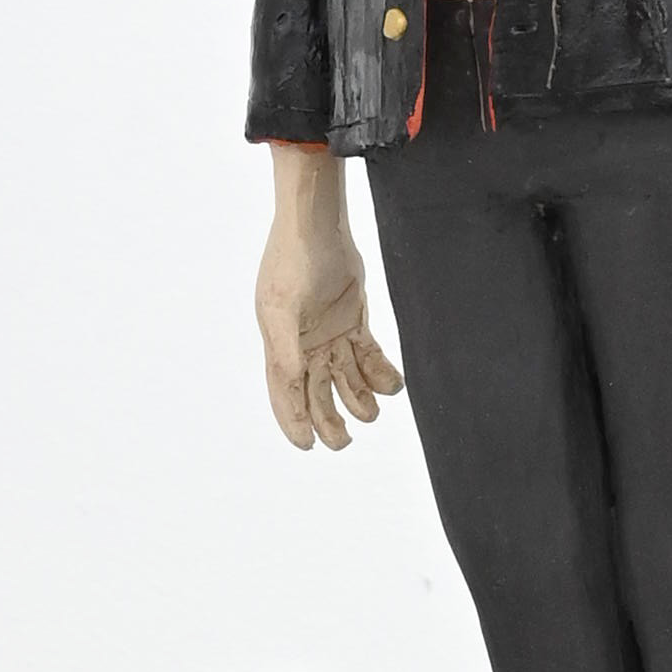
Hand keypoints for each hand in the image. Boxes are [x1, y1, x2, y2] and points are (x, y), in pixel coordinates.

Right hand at [257, 154, 403, 452]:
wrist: (318, 225)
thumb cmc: (292, 261)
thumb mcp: (281, 307)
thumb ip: (283, 349)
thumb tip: (289, 383)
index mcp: (278, 344)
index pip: (284, 392)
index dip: (293, 421)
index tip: (308, 446)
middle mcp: (302, 343)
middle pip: (315, 392)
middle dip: (328, 420)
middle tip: (344, 443)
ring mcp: (328, 331)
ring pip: (344, 377)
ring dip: (357, 398)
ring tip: (372, 414)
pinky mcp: (352, 318)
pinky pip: (367, 353)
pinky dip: (379, 371)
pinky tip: (392, 386)